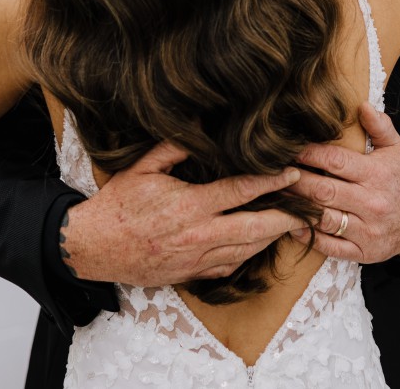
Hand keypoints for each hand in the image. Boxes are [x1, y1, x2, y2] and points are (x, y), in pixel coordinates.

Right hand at [59, 141, 301, 284]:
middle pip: (253, 229)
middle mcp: (198, 235)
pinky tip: (255, 245)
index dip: (270, 182)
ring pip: (244, 251)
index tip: (291, 173)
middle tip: (306, 209)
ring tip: (289, 225)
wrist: (93, 248)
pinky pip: (226, 267)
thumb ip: (174, 145)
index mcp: (190, 205)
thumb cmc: (118, 205)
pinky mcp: (189, 274)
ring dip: (270, 238)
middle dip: (283, 218)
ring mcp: (195, 258)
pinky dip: (246, 256)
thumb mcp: (142, 167)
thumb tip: (200, 125)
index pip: (240, 191)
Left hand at [288, 103, 399, 261]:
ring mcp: (366, 229)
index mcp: (376, 174)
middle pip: (325, 191)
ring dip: (298, 208)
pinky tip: (292, 226)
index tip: (291, 149)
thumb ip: (380, 126)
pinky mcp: (362, 251)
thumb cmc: (399, 180)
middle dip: (297, 181)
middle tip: (276, 173)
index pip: (336, 162)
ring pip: (325, 219)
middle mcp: (371, 202)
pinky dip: (309, 237)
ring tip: (279, 196)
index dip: (310, 154)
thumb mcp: (395, 149)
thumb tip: (362, 105)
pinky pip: (330, 247)